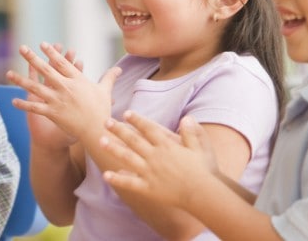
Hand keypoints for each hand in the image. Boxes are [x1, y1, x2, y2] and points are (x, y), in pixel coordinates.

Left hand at [6, 42, 120, 140]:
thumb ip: (109, 77)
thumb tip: (119, 68)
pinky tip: (13, 100)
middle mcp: (65, 87)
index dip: (51, 53)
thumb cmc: (102, 111)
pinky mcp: (52, 113)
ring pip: (35, 87)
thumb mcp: (105, 91)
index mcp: (77, 80)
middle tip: (22, 48)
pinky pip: (34, 107)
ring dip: (21, 80)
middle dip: (32, 58)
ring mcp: (57, 100)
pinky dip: (23, 104)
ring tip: (8, 73)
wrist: (97, 130)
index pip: (62, 63)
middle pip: (45, 70)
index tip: (43, 44)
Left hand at [100, 113, 215, 207]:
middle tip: (106, 121)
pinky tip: (105, 175)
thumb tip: (186, 117)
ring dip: (113, 149)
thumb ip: (192, 132)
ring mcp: (150, 172)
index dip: (137, 120)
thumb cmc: (206, 170)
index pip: (148, 129)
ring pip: (127, 158)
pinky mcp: (148, 188)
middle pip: (133, 140)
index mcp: (167, 145)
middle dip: (119, 130)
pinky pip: (130, 183)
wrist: (204, 194)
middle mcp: (156, 156)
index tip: (126, 113)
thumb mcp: (202, 147)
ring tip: (101, 141)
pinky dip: (118, 179)